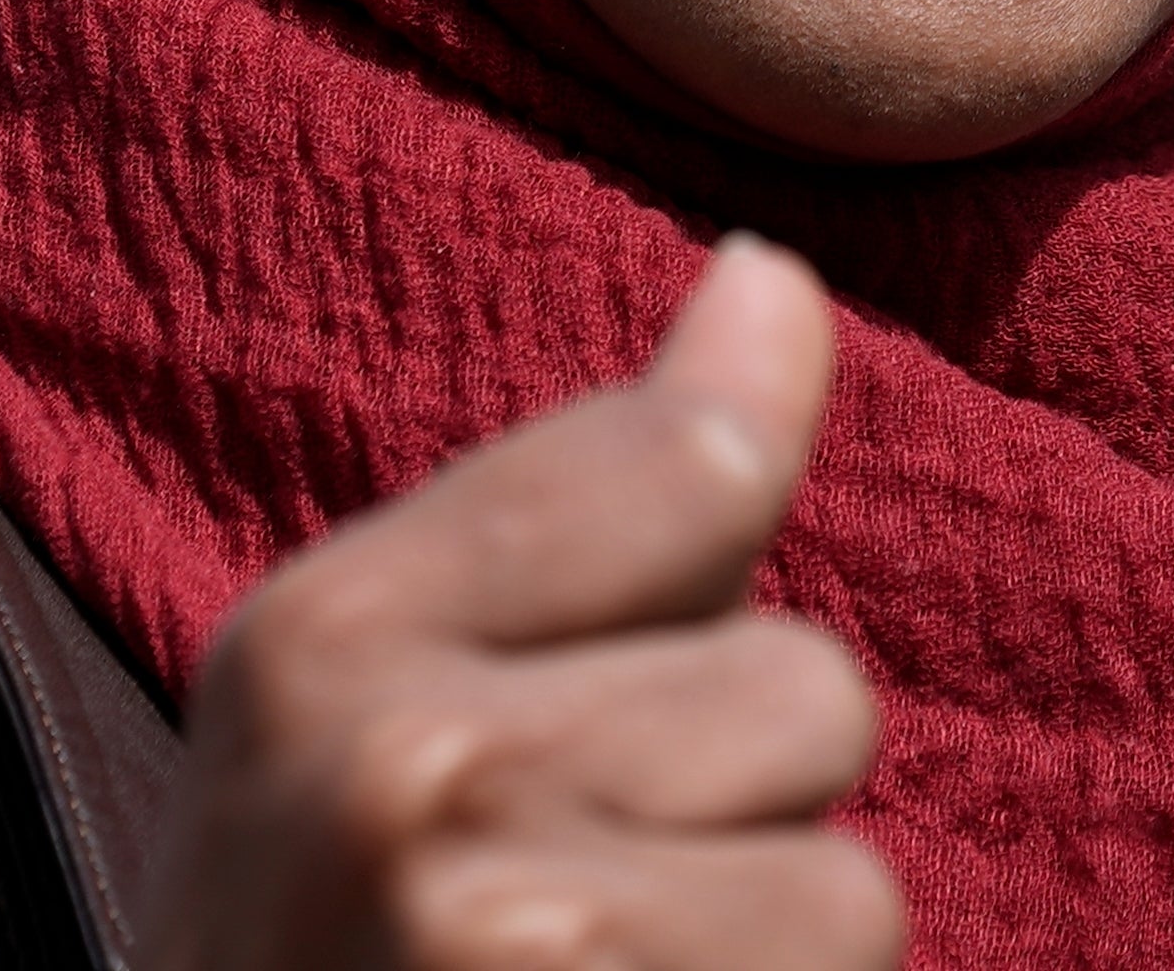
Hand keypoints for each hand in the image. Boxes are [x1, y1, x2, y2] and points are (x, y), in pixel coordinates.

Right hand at [147, 234, 898, 970]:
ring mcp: (519, 955)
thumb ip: (614, 489)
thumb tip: (780, 271)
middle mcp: (408, 784)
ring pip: (855, 895)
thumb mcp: (384, 700)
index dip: (696, 595)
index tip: (597, 717)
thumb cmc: (318, 957)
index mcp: (321, 644)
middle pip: (806, 690)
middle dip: (734, 816)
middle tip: (571, 931)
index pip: (694, 464)